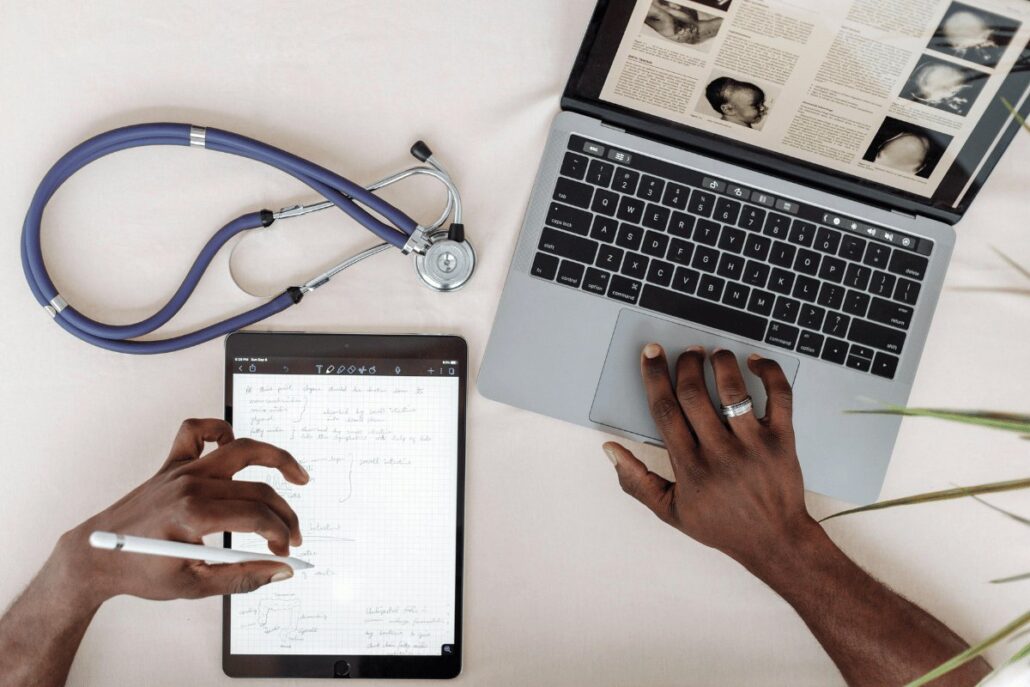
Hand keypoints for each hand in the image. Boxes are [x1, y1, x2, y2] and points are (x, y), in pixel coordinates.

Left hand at [52, 419, 308, 605]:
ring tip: (296, 475)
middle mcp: (190, 485)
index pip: (256, 517)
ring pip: (240, 449)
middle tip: (293, 535)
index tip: (284, 552)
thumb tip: (282, 570)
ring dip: (274, 458)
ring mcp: (181, 470)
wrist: (96, 557)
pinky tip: (233, 444)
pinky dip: (218, 429)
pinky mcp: (172, 464)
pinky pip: (196, 431)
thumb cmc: (140, 572)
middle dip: (284, 516)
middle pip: (257, 491)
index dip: (279, 535)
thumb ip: (243, 578)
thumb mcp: (194, 585)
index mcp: (194, 515)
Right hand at [604, 344, 818, 571]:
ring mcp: (754, 445)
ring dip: (720, 363)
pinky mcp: (783, 440)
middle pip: (694, 394)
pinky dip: (768, 372)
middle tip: (686, 352)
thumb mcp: (670, 510)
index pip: (665, 410)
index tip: (651, 355)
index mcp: (690, 467)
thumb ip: (636, 480)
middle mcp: (720, 453)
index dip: (654, 377)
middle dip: (686, 364)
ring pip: (733, 390)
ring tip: (714, 354)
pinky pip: (779, 396)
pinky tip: (755, 362)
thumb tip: (610, 449)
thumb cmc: (722, 525)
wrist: (775, 541)